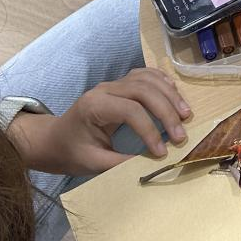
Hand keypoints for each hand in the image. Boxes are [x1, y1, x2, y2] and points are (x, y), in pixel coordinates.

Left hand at [6, 68, 191, 174]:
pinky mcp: (120, 84)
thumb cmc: (71, 151)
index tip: (162, 152)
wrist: (54, 139)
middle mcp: (105, 89)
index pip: (131, 110)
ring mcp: (113, 84)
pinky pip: (145, 75)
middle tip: (181, 135)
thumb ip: (119, 163)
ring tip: (186, 114)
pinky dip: (162, 82)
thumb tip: (150, 165)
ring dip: (170, 95)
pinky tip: (175, 94)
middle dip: (166, 111)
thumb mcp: (92, 163)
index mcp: (94, 106)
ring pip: (147, 79)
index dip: (150, 130)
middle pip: (143, 90)